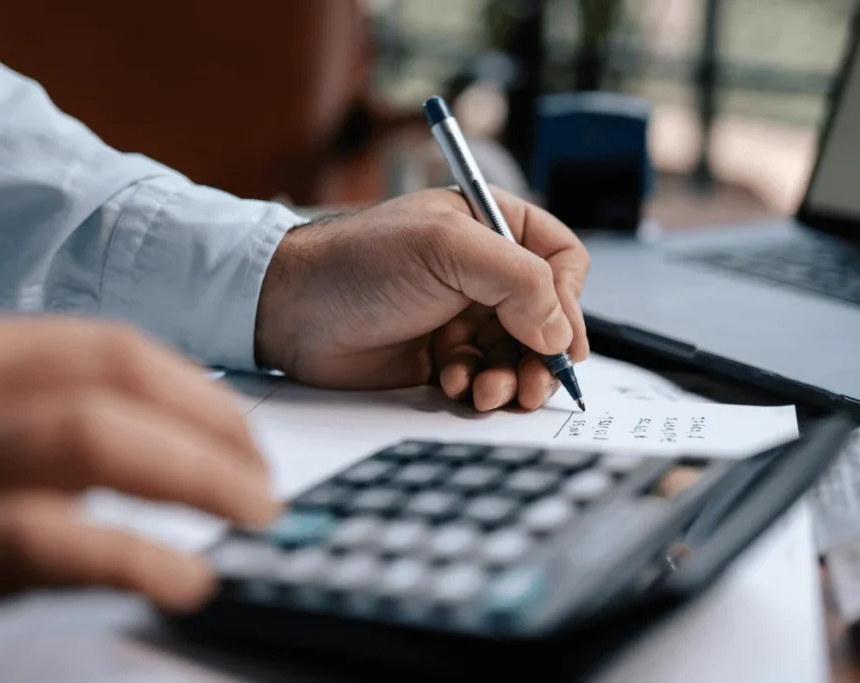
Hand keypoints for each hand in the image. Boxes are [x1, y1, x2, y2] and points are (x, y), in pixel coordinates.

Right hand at [0, 317, 276, 660]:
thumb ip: (48, 430)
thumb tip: (177, 440)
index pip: (104, 348)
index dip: (195, 391)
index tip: (245, 438)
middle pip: (110, 377)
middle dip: (211, 427)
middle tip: (263, 484)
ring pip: (89, 434)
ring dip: (196, 474)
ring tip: (253, 516)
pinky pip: (44, 539)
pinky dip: (134, 556)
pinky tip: (187, 580)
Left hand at [256, 187, 589, 410]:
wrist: (290, 309)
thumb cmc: (360, 262)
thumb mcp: (447, 249)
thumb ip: (518, 280)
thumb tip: (559, 332)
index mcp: (491, 228)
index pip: (560, 261)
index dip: (569, 302)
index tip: (563, 341)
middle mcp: (482, 272)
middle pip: (546, 318)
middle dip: (542, 355)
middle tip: (532, 385)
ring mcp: (462, 316)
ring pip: (517, 355)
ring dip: (510, 377)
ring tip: (487, 390)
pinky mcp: (441, 356)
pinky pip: (482, 378)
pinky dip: (475, 387)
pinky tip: (450, 383)